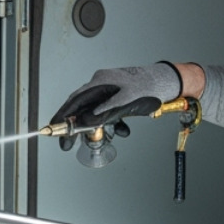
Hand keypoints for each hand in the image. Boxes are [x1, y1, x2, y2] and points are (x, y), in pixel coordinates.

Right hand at [49, 64, 182, 149]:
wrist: (169, 82)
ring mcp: (110, 89)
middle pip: (82, 106)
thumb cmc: (150, 87)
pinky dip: (112, 122)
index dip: (63, 115)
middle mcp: (102, 84)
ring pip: (96, 111)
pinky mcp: (118, 95)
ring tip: (100, 137)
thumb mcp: (126, 102)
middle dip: (77, 125)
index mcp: (100, 81)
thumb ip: (104, 112)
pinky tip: (121, 129)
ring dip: (97, 125)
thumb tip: (86, 121)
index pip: (75, 100)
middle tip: (69, 142)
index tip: (55, 127)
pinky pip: (108, 111)